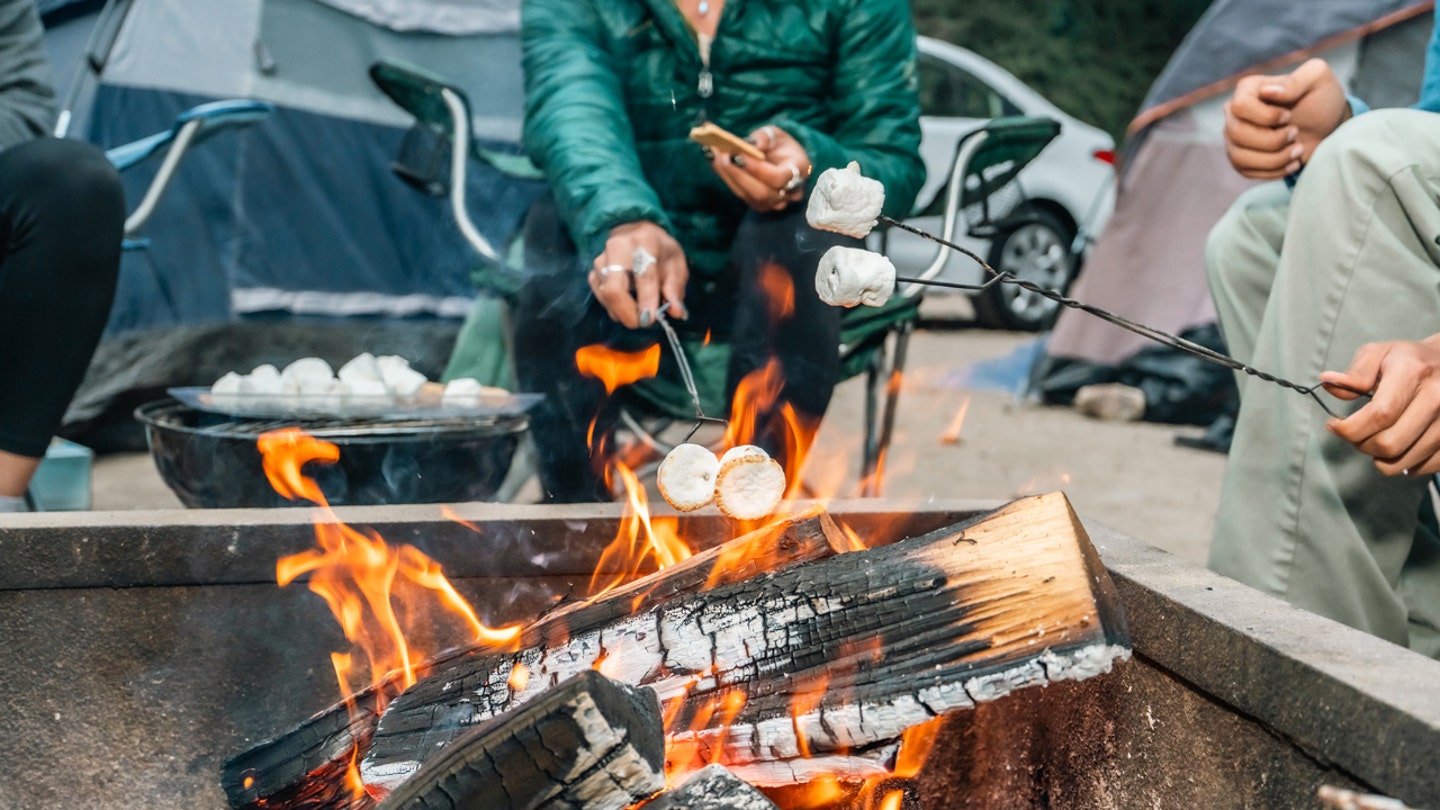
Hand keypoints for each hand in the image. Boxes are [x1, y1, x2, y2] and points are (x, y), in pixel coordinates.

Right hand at [589, 221, 687, 328]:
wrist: (635, 230)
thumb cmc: (659, 249)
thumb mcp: (675, 263)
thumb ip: (675, 288)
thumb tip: (676, 312)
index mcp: (644, 242)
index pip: (643, 275)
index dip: (646, 300)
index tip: (649, 319)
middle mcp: (618, 248)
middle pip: (615, 288)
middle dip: (627, 312)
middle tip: (640, 323)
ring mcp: (601, 260)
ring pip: (605, 295)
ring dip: (621, 311)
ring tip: (638, 313)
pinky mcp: (593, 272)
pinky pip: (599, 296)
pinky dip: (612, 307)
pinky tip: (625, 307)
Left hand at [709, 125, 811, 211]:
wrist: (784, 159)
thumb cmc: (781, 145)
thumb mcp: (776, 134)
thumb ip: (765, 137)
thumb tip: (750, 145)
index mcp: (799, 171)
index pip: (778, 178)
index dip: (757, 169)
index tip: (738, 154)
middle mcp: (789, 193)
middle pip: (761, 193)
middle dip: (738, 174)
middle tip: (721, 156)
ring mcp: (774, 203)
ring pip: (748, 196)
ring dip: (728, 176)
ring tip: (714, 155)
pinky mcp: (758, 204)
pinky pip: (741, 194)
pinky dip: (726, 177)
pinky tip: (715, 161)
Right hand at [1223, 58, 1349, 179]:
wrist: (1326, 127)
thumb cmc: (1321, 99)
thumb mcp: (1317, 79)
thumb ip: (1296, 80)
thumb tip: (1268, 91)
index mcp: (1248, 89)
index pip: (1240, 106)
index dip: (1266, 117)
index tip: (1288, 116)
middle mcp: (1234, 114)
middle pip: (1237, 133)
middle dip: (1272, 140)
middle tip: (1295, 133)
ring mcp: (1234, 138)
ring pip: (1239, 156)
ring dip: (1275, 159)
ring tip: (1297, 150)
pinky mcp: (1241, 159)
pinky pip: (1246, 171)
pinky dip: (1273, 171)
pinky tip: (1291, 162)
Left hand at [1321, 336, 1439, 476]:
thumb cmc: (1409, 360)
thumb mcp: (1379, 353)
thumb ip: (1354, 373)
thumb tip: (1328, 383)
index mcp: (1413, 373)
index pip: (1379, 415)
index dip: (1349, 428)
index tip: (1334, 425)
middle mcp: (1436, 398)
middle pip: (1389, 443)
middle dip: (1361, 444)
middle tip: (1355, 433)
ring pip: (1404, 461)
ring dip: (1379, 457)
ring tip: (1374, 438)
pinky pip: (1423, 467)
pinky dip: (1403, 464)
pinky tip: (1397, 447)